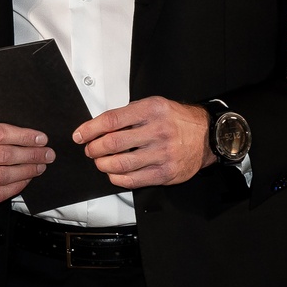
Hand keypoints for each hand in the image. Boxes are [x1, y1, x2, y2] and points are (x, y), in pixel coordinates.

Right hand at [0, 117, 54, 205]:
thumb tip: (25, 132)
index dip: (23, 136)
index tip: (41, 138)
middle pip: (3, 156)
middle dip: (30, 155)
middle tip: (47, 154)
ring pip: (1, 176)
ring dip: (26, 171)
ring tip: (39, 166)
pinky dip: (15, 187)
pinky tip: (25, 180)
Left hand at [73, 97, 211, 188]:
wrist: (207, 136)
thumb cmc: (176, 121)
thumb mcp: (154, 105)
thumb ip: (128, 115)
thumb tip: (97, 127)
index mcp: (152, 110)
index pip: (111, 120)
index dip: (89, 129)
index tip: (80, 135)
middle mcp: (158, 131)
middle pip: (112, 143)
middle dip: (94, 148)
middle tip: (90, 149)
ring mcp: (162, 153)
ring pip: (120, 164)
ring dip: (103, 164)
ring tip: (100, 161)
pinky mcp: (165, 173)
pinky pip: (133, 180)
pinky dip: (116, 178)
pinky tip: (113, 173)